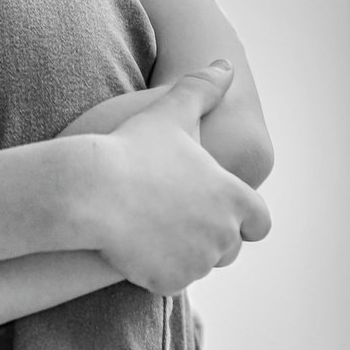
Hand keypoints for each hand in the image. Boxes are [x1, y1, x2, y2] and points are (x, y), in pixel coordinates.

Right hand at [76, 62, 271, 293]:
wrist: (90, 191)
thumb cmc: (131, 148)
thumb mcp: (170, 112)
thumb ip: (202, 90)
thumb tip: (226, 66)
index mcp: (233, 197)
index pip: (259, 221)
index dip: (244, 218)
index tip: (223, 212)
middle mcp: (223, 233)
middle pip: (227, 246)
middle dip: (208, 236)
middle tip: (174, 218)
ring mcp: (197, 261)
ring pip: (198, 265)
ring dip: (183, 253)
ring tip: (151, 229)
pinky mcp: (169, 283)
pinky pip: (169, 282)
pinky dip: (157, 271)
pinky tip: (135, 246)